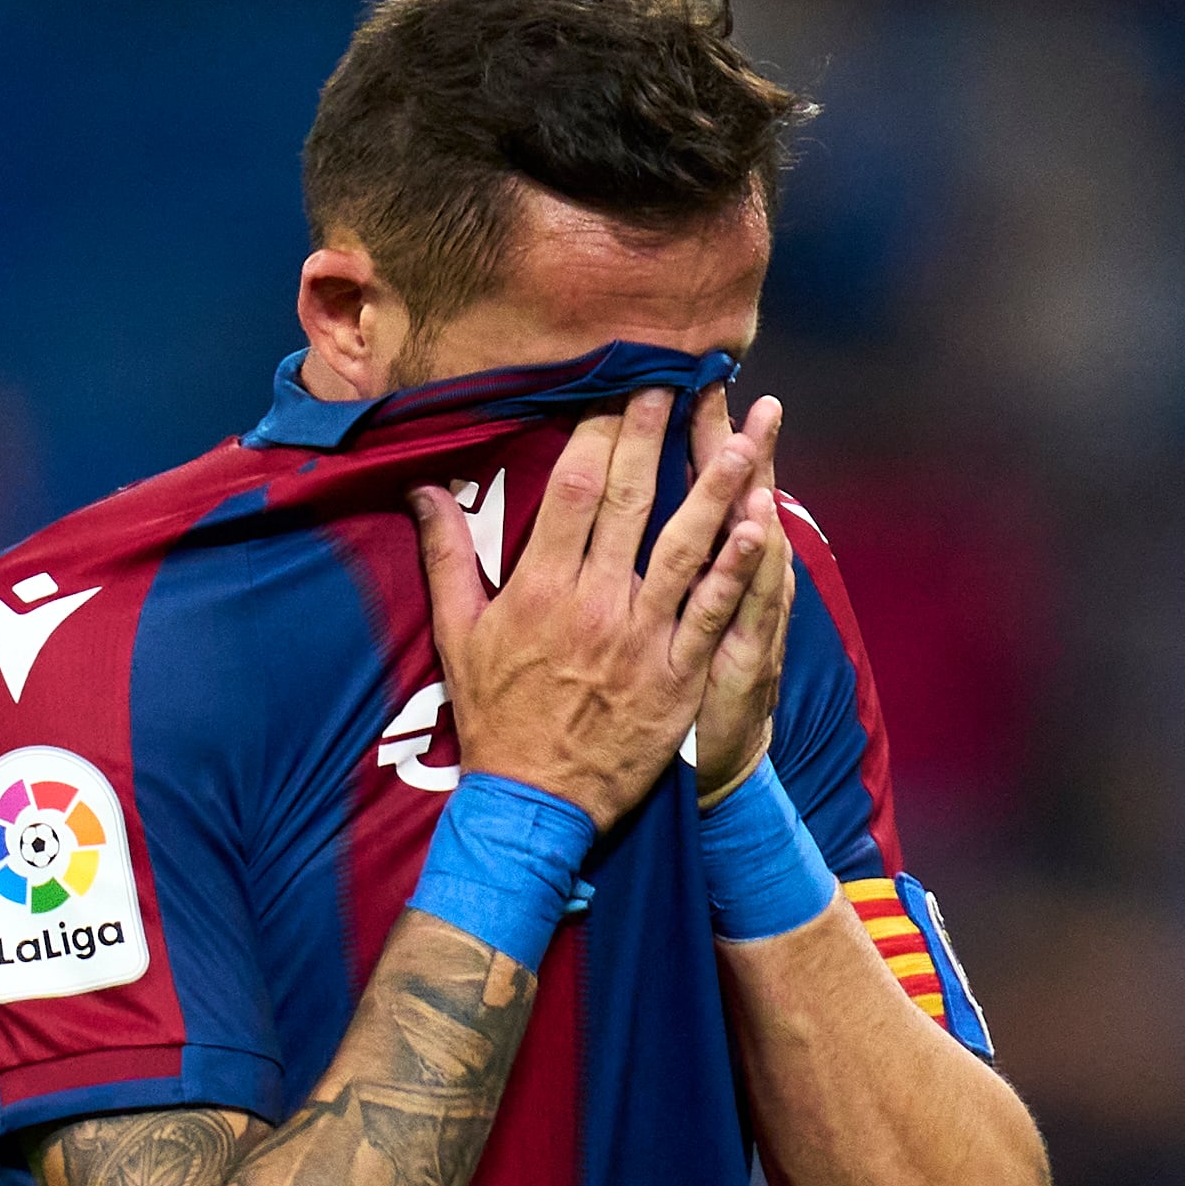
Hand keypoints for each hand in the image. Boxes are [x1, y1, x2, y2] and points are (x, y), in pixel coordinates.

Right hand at [412, 387, 770, 831]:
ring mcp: (640, 640)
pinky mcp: (677, 676)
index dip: (597, 433)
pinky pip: (712, 613)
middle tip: (677, 380)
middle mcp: (592, 604)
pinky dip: (738, 570)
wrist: (534, 805)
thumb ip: (447, 559)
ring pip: (684, 548)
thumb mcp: (459, 637)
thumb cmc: (496, 717)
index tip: (616, 388)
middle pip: (628, 502)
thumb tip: (423, 490)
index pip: (572, 490)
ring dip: (716, 486)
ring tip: (743, 435)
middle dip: (653, 435)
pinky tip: (760, 526)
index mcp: (539, 588)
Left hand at [688, 387, 790, 801]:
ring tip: (750, 432)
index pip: (691, 484)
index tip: (678, 375)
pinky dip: (752, 568)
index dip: (689, 432)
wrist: (719, 762)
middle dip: (719, 438)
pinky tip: (760, 526)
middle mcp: (728, 581)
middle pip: (724, 497)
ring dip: (748, 487)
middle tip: (713, 378)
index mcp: (702, 564)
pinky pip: (746, 606)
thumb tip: (655, 500)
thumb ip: (679, 557)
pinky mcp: (744, 655)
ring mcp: (740, 614)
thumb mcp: (693, 617)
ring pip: (747, 540)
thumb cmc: (680, 687)